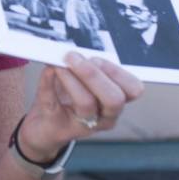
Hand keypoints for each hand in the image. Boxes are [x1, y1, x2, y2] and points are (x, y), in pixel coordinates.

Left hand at [18, 52, 143, 161]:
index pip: (133, 89)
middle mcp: (106, 117)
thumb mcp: (81, 79)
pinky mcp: (61, 128)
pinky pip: (54, 104)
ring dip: (71, 78)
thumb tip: (74, 51)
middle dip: (94, 74)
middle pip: (114, 99)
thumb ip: (82, 65)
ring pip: (86, 103)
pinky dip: (48, 83)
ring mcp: (85, 126)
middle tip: (73, 58)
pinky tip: (47, 71)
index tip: (95, 58)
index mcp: (117, 102)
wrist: (45, 126)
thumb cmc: (67, 99)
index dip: (116, 71)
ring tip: (59, 65)